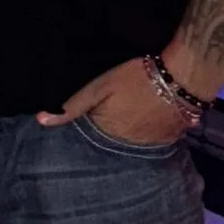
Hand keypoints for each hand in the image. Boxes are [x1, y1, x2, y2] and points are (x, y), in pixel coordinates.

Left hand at [38, 58, 195, 145]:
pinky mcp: (168, 141)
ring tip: (129, 119)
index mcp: (108, 134)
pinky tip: (145, 122)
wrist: (181, 77)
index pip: (89, 140)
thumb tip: (41, 121)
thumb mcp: (98, 87)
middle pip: (110, 145)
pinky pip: (150, 143)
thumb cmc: (136, 78)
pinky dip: (145, 135)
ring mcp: (150, 146)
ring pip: (130, 146)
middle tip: (112, 117)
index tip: (89, 120)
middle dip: (106, 136)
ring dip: (126, 137)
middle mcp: (127, 146)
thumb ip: (72, 106)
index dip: (87, 129)